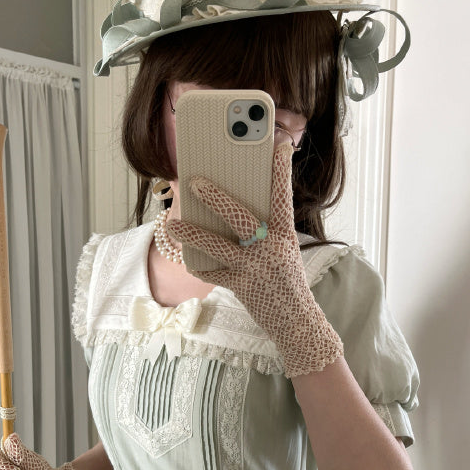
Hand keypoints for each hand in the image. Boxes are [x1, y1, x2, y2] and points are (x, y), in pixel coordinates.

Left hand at [167, 142, 343, 376]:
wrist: (296, 322)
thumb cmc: (287, 281)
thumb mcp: (285, 251)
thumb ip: (267, 229)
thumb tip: (236, 206)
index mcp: (285, 235)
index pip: (282, 198)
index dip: (280, 172)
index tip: (277, 147)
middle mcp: (271, 248)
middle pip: (240, 217)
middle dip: (216, 197)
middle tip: (194, 181)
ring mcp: (255, 268)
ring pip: (218, 245)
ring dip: (192, 233)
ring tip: (173, 223)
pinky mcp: (241, 287)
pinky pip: (213, 273)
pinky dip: (199, 264)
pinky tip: (187, 256)